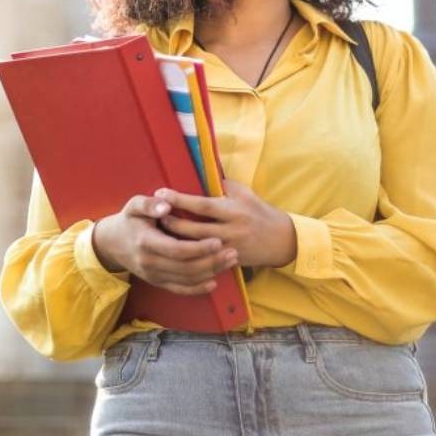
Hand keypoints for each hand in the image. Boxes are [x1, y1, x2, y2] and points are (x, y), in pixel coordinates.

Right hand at [92, 194, 239, 295]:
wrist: (112, 243)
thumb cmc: (129, 220)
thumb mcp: (134, 205)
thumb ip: (149, 204)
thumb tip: (166, 205)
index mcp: (145, 242)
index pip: (176, 250)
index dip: (199, 248)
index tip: (218, 241)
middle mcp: (149, 262)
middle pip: (185, 267)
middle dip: (211, 262)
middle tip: (233, 252)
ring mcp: (153, 275)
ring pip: (186, 279)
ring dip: (210, 272)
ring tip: (230, 262)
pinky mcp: (157, 282)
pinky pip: (179, 289)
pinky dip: (197, 289)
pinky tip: (214, 282)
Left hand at [155, 179, 296, 268]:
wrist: (281, 240)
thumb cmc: (260, 211)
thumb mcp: (245, 194)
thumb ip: (223, 186)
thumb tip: (200, 174)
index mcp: (234, 210)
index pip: (202, 205)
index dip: (180, 199)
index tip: (161, 193)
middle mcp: (231, 230)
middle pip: (194, 229)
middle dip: (172, 222)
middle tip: (154, 216)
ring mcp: (229, 248)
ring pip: (196, 247)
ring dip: (176, 240)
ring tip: (158, 232)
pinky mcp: (229, 261)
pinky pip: (204, 260)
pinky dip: (188, 255)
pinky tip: (174, 250)